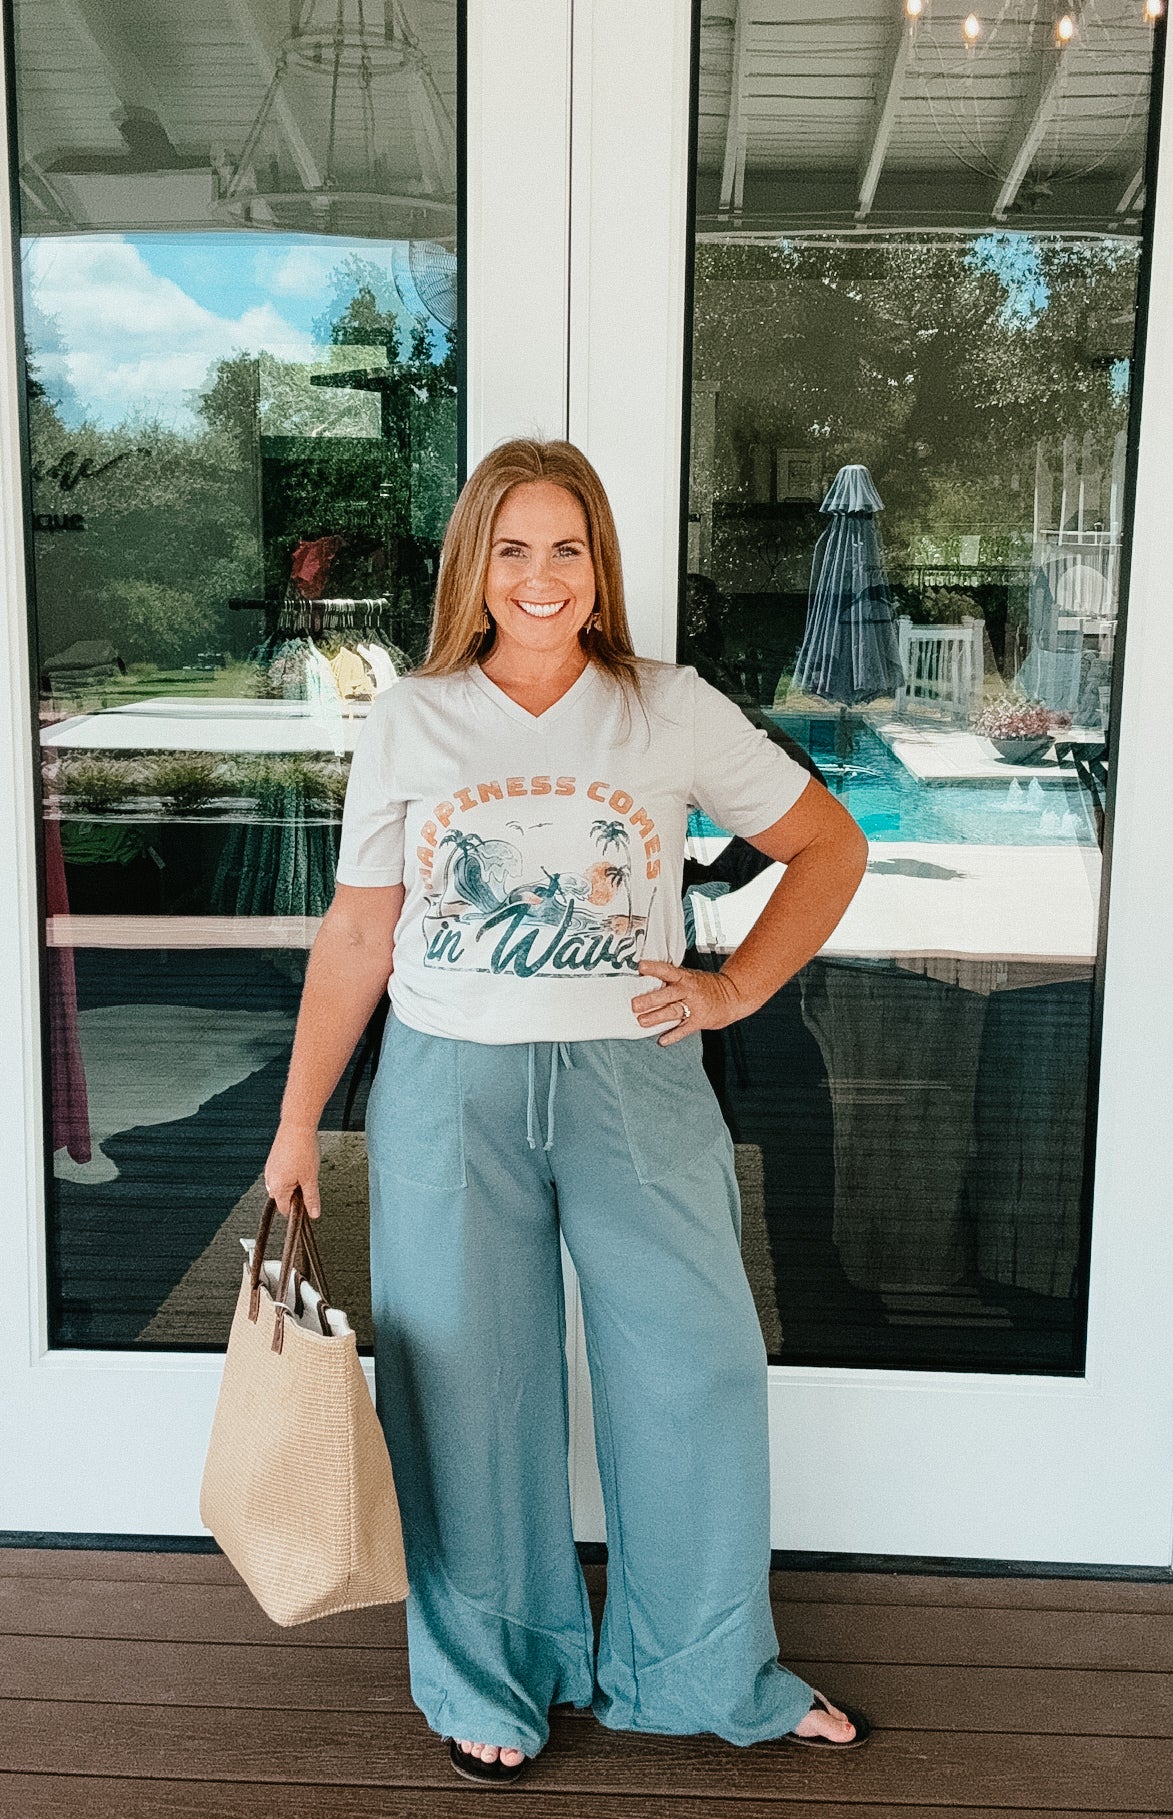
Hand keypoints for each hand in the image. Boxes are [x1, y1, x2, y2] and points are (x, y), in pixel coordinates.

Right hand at [264, 1121, 321, 1219]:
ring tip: (306, 1171)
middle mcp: (269, 1180)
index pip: (284, 1209)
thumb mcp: (311, 1178)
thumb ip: (311, 1198)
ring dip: (293, 1183)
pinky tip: (300, 1163)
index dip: (298, 1210)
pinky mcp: (273, 1159)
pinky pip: (280, 1173)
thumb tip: (313, 1214)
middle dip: (295, 1195)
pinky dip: (290, 1173)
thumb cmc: (303, 1150)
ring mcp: (270, 1168)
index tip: (308, 1204)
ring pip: (282, 1185)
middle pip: (282, 1197)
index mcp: (277, 1188)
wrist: (297, 1125)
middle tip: (309, 1183)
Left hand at [632, 960, 756, 1045]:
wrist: (732, 995)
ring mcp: (694, 1006)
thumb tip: (643, 981)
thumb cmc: (705, 986)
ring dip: (657, 1017)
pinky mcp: (699, 1020)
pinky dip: (673, 1036)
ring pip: (673, 1011)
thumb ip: (671, 979)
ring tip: (642, 1021)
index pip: (667, 970)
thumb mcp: (690, 976)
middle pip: (668, 994)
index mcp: (685, 977)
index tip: (640, 966)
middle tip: (635, 1005)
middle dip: (650, 999)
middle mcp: (688, 990)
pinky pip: (684, 1029)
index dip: (654, 968)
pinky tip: (662, 1040)